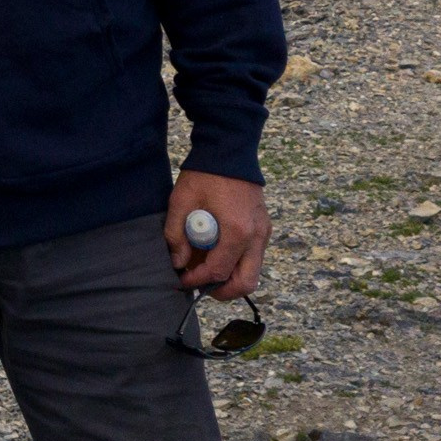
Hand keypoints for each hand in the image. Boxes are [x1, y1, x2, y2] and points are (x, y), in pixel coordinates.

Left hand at [167, 171, 268, 300]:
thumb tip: (178, 262)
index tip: (182, 279)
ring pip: (253, 272)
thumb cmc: (204, 174)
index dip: (198, 280)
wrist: (229, 150)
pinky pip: (254, 257)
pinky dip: (237, 263)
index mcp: (236, 231)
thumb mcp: (181, 202)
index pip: (219, 271)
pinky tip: (217, 252)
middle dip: (221, 290)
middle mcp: (256, 236)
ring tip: (207, 269)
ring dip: (230, 278)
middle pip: (246, 283)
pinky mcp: (264, 227)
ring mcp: (264, 232)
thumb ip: (176, 235)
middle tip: (200, 285)